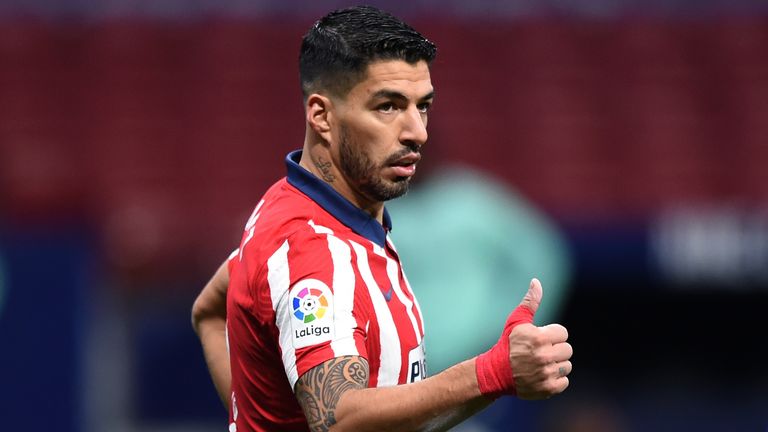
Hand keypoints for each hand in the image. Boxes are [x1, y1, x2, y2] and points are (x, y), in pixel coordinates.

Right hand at [475, 278, 571, 398]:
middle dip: (555, 349)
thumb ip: (530, 302)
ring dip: (556, 365)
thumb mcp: (516, 321)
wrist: (495, 372)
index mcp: (539, 338)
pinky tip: (542, 375)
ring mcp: (546, 374)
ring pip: (567, 366)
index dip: (551, 335)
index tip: (539, 339)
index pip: (563, 333)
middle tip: (539, 352)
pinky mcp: (547, 389)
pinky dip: (555, 380)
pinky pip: (564, 382)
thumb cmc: (507, 344)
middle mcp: (544, 356)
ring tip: (540, 364)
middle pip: (567, 350)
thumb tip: (536, 281)